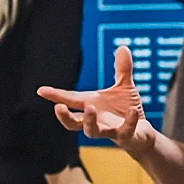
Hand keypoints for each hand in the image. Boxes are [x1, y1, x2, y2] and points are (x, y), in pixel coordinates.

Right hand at [38, 46, 157, 156]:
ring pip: (93, 132)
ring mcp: (109, 130)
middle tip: (58, 107)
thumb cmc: (126, 111)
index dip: (55, 96)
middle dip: (65, 117)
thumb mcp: (124, 87)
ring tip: (90, 107)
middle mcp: (97, 121)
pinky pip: (125, 130)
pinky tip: (132, 111)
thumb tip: (122, 47)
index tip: (41, 90)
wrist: (141, 135)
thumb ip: (122, 69)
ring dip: (90, 121)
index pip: (70, 100)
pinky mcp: (126, 136)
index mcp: (91, 106)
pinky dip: (129, 121)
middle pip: (74, 123)